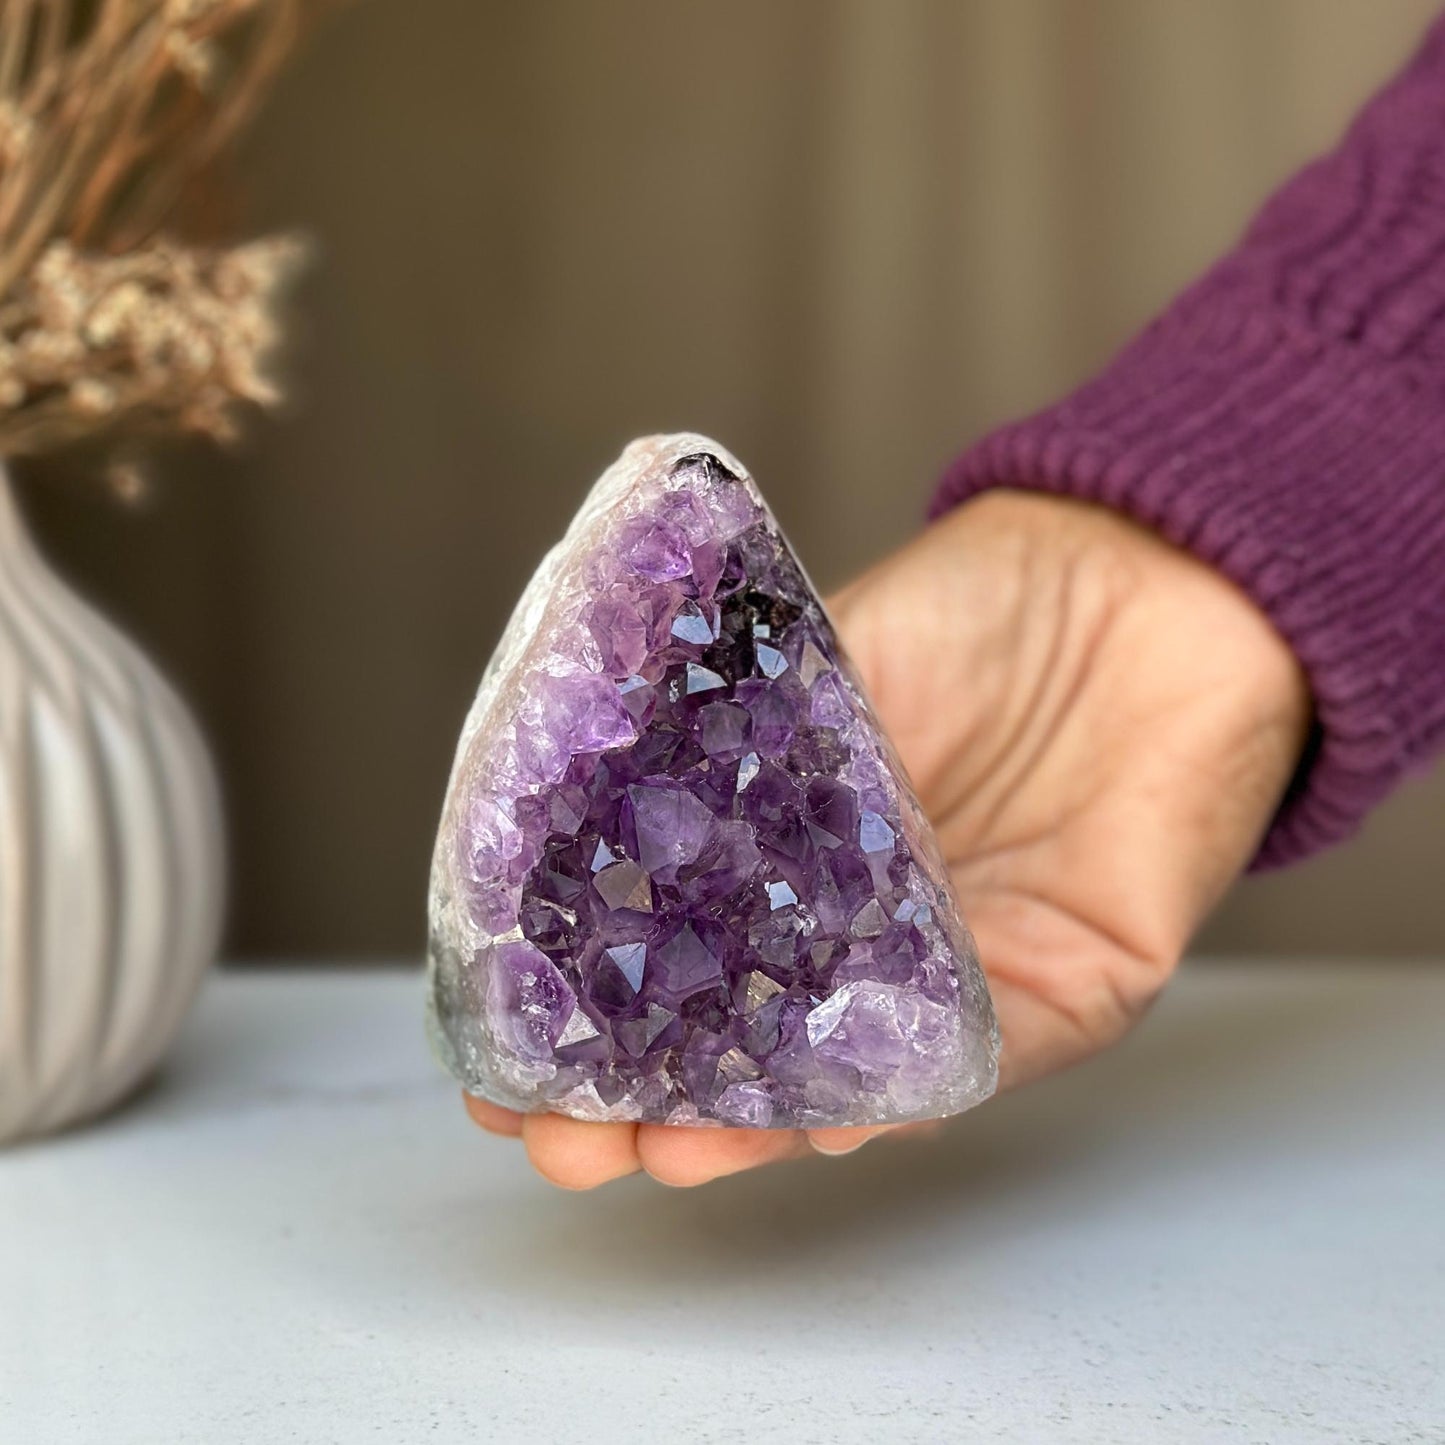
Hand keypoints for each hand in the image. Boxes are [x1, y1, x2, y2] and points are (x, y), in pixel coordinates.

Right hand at [466, 492, 1309, 1186]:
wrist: (1151, 588)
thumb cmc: (982, 614)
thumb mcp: (814, 657)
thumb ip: (717, 727)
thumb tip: (572, 774)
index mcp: (786, 862)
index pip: (664, 960)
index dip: (579, 1016)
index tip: (497, 1060)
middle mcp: (860, 937)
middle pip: (737, 1052)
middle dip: (644, 1109)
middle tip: (565, 1141)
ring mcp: (951, 976)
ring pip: (841, 1086)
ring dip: (753, 1126)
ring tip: (669, 1146)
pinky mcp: (1058, 995)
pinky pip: (970, 1063)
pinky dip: (893, 1096)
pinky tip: (819, 1117)